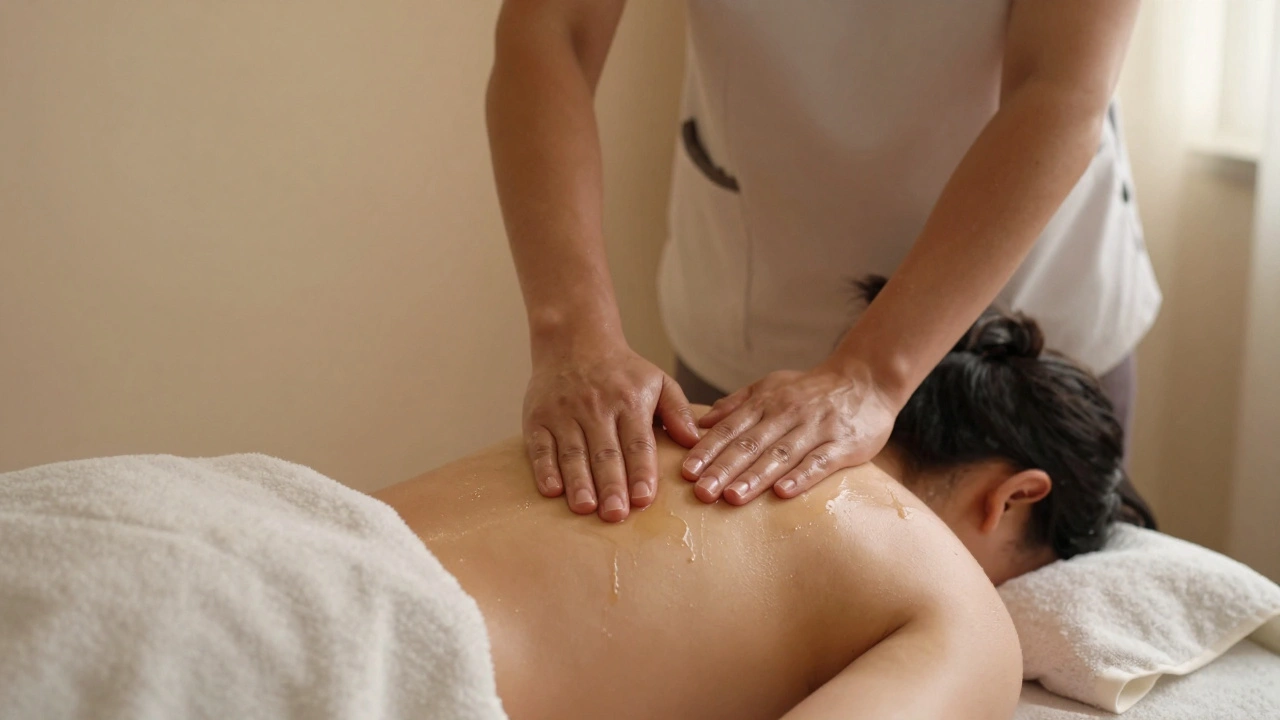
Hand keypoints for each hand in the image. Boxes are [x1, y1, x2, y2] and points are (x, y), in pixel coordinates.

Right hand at [524, 345, 699, 521]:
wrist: (573, 340)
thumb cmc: (622, 371)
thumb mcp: (658, 381)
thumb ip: (678, 411)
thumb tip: (695, 441)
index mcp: (629, 402)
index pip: (637, 442)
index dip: (641, 471)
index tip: (644, 499)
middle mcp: (596, 408)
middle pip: (605, 452)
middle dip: (611, 485)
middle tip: (615, 514)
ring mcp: (564, 413)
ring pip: (573, 453)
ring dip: (579, 482)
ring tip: (586, 508)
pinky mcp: (537, 418)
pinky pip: (540, 447)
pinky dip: (544, 469)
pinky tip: (552, 490)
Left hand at [681, 363, 897, 503]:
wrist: (867, 378)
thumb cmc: (812, 388)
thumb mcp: (771, 385)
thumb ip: (736, 404)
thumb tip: (700, 423)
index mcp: (766, 402)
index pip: (731, 428)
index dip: (708, 450)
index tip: (686, 471)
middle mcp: (787, 414)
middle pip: (750, 444)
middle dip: (723, 469)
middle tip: (701, 492)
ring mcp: (815, 429)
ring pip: (780, 455)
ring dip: (755, 477)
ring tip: (732, 497)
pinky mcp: (843, 445)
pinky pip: (819, 462)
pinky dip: (801, 477)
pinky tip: (782, 494)